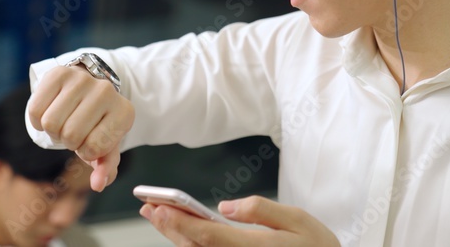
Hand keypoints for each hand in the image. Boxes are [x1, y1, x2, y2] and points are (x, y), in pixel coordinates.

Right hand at [27, 65, 134, 191]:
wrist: (88, 87)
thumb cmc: (97, 122)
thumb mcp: (106, 144)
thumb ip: (105, 167)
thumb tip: (99, 184)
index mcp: (124, 113)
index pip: (95, 149)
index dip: (87, 152)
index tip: (91, 139)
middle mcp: (106, 92)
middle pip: (70, 135)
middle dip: (68, 141)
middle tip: (74, 130)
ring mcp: (82, 80)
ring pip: (51, 123)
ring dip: (53, 130)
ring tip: (64, 120)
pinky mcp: (58, 73)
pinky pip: (35, 110)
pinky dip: (37, 120)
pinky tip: (49, 112)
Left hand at [141, 195, 339, 246]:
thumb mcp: (299, 221)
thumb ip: (262, 210)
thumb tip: (226, 206)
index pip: (208, 235)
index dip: (179, 223)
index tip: (158, 208)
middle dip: (170, 227)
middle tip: (149, 207)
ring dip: (176, 237)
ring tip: (159, 216)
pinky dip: (192, 246)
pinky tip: (182, 235)